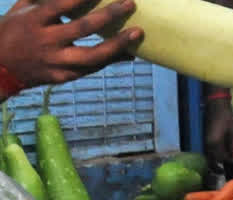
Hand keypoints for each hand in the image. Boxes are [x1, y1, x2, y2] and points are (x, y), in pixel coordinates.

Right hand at [0, 0, 142, 86]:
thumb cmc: (12, 31)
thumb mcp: (22, 10)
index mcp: (34, 20)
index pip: (61, 5)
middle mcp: (46, 41)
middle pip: (82, 28)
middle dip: (109, 15)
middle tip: (130, 4)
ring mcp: (55, 62)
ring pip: (92, 56)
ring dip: (117, 45)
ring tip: (137, 33)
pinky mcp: (63, 77)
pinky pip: (91, 70)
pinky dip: (111, 61)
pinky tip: (129, 54)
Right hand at [204, 99, 232, 168]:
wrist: (216, 106)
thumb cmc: (227, 117)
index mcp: (215, 142)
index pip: (221, 158)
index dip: (230, 162)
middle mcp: (208, 143)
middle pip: (213, 159)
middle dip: (220, 165)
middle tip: (228, 168)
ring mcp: (205, 140)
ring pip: (209, 155)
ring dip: (216, 161)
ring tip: (225, 164)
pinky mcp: (205, 138)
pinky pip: (208, 150)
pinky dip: (214, 155)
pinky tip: (221, 155)